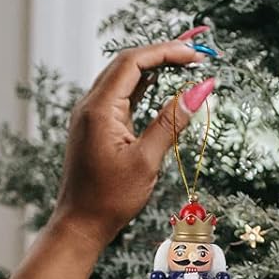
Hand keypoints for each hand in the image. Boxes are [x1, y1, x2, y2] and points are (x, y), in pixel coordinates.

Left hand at [52, 40, 211, 247]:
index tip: (195, 55)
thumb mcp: (146, 161)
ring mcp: (91, 116)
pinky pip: (121, 97)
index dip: (166, 51)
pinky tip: (162, 85)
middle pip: (127, 63)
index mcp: (99, 109)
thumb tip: (199, 91)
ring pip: (124, 78)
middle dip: (162, 54)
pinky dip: (143, 87)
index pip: (134, 61)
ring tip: (184, 64)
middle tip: (195, 54)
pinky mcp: (95, 127)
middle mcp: (90, 106)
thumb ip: (172, 122)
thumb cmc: (109, 200)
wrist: (79, 226)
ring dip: (153, 68)